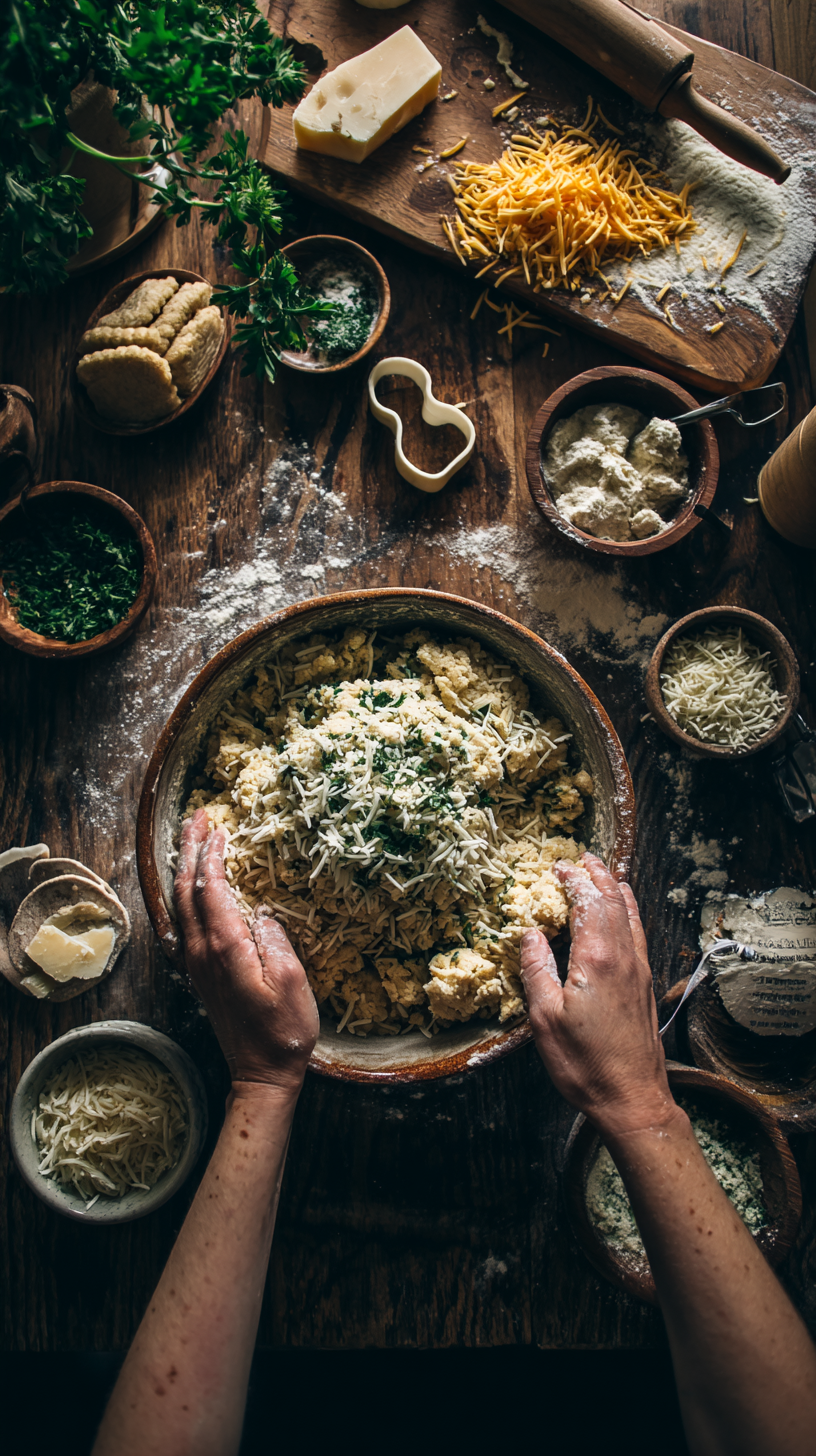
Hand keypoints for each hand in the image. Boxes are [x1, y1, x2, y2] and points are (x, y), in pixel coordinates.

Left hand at [174, 809, 318, 1094]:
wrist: (261, 1074)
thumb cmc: (285, 1031)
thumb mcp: (292, 983)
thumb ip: (276, 941)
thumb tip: (263, 911)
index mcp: (225, 948)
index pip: (211, 889)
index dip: (213, 855)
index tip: (220, 827)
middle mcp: (202, 952)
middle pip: (186, 890)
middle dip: (190, 849)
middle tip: (197, 817)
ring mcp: (196, 964)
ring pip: (179, 906)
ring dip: (184, 870)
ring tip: (191, 842)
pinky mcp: (199, 974)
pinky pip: (182, 926)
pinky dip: (182, 899)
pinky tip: (187, 893)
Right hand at [520, 853, 679, 1140]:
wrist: (632, 1098)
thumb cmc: (585, 1064)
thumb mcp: (545, 1019)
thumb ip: (536, 970)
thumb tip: (530, 934)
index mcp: (597, 959)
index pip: (587, 903)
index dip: (573, 880)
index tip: (558, 867)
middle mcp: (624, 957)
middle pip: (613, 900)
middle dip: (597, 875)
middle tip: (581, 858)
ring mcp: (639, 969)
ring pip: (631, 914)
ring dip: (616, 889)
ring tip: (604, 873)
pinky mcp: (645, 984)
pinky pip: (639, 933)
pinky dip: (630, 912)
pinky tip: (626, 913)